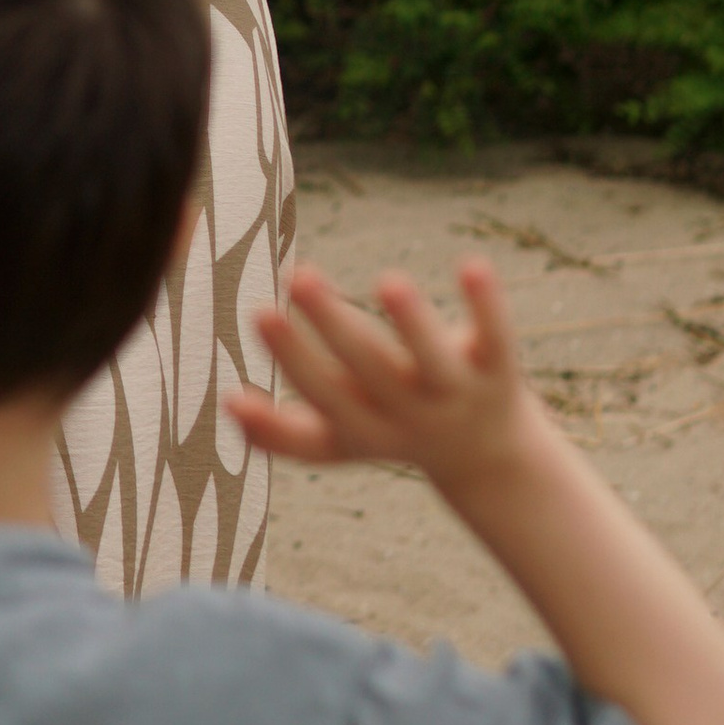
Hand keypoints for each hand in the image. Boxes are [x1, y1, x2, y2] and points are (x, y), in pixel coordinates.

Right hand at [234, 255, 542, 500]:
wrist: (490, 460)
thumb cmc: (394, 430)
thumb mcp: (338, 439)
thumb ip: (281, 432)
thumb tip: (225, 402)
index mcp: (364, 428)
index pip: (324, 396)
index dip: (292, 359)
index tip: (260, 313)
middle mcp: (410, 413)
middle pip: (370, 371)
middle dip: (333, 325)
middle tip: (297, 276)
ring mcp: (457, 393)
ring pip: (434, 360)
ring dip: (411, 322)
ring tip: (387, 281)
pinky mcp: (498, 370)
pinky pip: (495, 336)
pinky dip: (485, 304)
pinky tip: (471, 264)